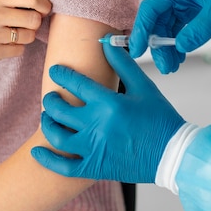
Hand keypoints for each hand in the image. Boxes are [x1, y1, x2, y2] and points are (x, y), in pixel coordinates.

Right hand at [0, 0, 51, 70]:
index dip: (45, 4)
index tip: (44, 9)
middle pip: (34, 19)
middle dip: (35, 22)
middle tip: (27, 23)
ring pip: (29, 36)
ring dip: (26, 36)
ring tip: (14, 33)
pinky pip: (20, 50)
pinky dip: (17, 48)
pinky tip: (5, 43)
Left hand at [31, 37, 184, 182]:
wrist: (173, 155)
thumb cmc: (160, 120)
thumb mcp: (144, 87)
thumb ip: (123, 64)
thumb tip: (107, 42)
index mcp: (108, 103)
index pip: (75, 83)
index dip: (62, 74)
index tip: (56, 71)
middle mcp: (97, 126)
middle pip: (60, 109)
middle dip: (51, 99)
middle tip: (51, 96)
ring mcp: (94, 149)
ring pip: (56, 136)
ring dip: (47, 124)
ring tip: (48, 117)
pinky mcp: (94, 168)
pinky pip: (63, 167)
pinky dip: (47, 160)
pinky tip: (37, 151)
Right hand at [130, 0, 210, 72]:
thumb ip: (198, 30)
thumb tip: (180, 47)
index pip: (151, 7)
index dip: (142, 30)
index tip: (138, 50)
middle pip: (157, 20)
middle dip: (158, 44)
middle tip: (164, 66)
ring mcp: (185, 0)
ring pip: (167, 26)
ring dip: (168, 46)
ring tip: (172, 66)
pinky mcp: (194, 8)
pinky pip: (180, 27)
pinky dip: (179, 42)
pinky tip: (180, 56)